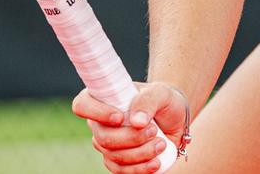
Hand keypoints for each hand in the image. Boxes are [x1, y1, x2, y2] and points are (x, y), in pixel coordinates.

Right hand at [74, 81, 190, 173]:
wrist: (176, 122)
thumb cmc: (165, 102)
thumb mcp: (161, 93)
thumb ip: (147, 101)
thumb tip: (136, 122)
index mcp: (104, 99)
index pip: (82, 105)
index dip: (96, 113)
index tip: (120, 117)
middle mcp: (100, 123)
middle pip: (102, 138)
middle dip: (131, 138)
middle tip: (153, 130)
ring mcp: (107, 144)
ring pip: (113, 156)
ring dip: (140, 154)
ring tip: (161, 144)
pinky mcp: (117, 162)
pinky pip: (120, 171)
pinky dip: (139, 169)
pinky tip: (155, 163)